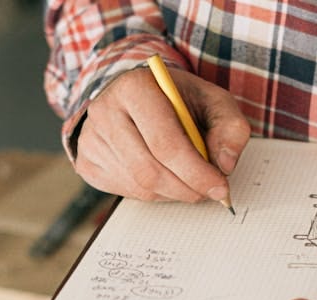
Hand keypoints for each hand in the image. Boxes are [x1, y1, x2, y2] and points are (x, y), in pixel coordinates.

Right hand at [74, 64, 249, 202]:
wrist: (138, 94)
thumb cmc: (177, 99)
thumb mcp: (212, 100)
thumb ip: (229, 128)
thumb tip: (225, 165)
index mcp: (134, 87)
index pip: (166, 143)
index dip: (196, 172)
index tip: (220, 187)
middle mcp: (105, 111)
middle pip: (149, 171)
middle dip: (186, 189)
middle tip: (209, 191)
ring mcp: (91, 138)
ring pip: (138, 186)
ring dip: (173, 193)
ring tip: (189, 180)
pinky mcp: (87, 161)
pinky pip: (125, 191)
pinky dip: (153, 193)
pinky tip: (165, 177)